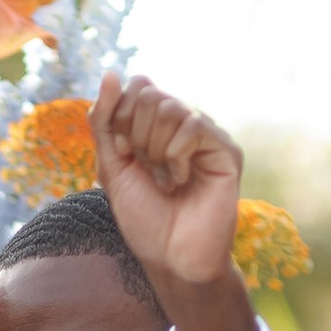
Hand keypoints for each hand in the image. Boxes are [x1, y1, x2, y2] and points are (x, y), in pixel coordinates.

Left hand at [92, 67, 262, 330]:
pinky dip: (175, 157)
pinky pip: (192, 126)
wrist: (170, 257)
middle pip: (149, 94)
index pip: (136, 87)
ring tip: (165, 180)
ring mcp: (207, 136)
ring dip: (154, 150)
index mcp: (158, 125)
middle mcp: (184, 124)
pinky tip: (181, 181)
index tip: (125, 156)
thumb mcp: (111, 167)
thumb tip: (109, 73)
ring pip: (170, 107)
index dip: (120, 119)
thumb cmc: (143, 218)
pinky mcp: (225, 150)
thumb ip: (105, 122)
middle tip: (147, 170)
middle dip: (135, 136)